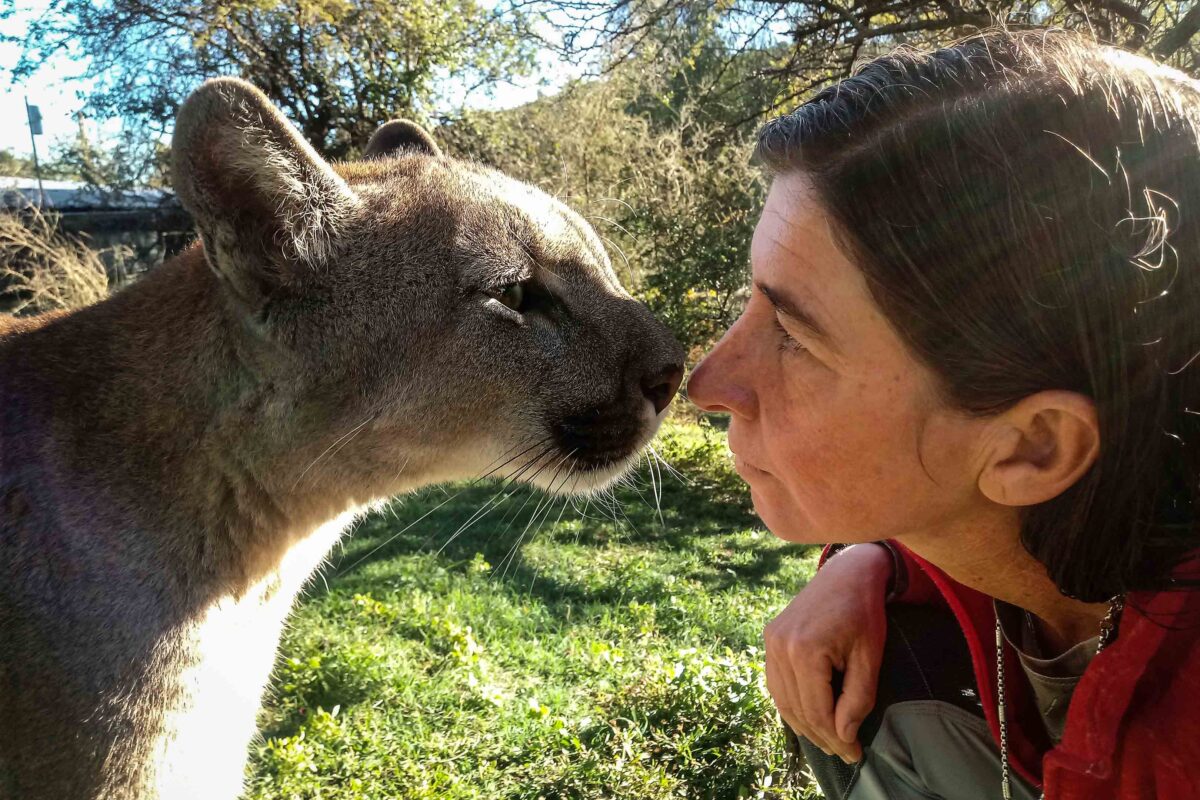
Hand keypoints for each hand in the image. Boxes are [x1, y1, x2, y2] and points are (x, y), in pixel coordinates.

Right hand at [764, 544, 890, 763]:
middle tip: (846, 754)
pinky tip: (810, 716)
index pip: (817, 710)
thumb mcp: (870, 657)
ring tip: (829, 741)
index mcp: (804, 649)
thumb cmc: (864, 613)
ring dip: (804, 725)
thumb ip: (857, 698)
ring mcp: (770, 641)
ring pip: (782, 699)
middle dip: (822, 736)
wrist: (846, 574)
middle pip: (797, 708)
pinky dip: (792, 704)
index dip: (837, 738)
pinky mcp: (770, 638)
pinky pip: (776, 683)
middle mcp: (779, 646)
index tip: (855, 754)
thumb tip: (843, 735)